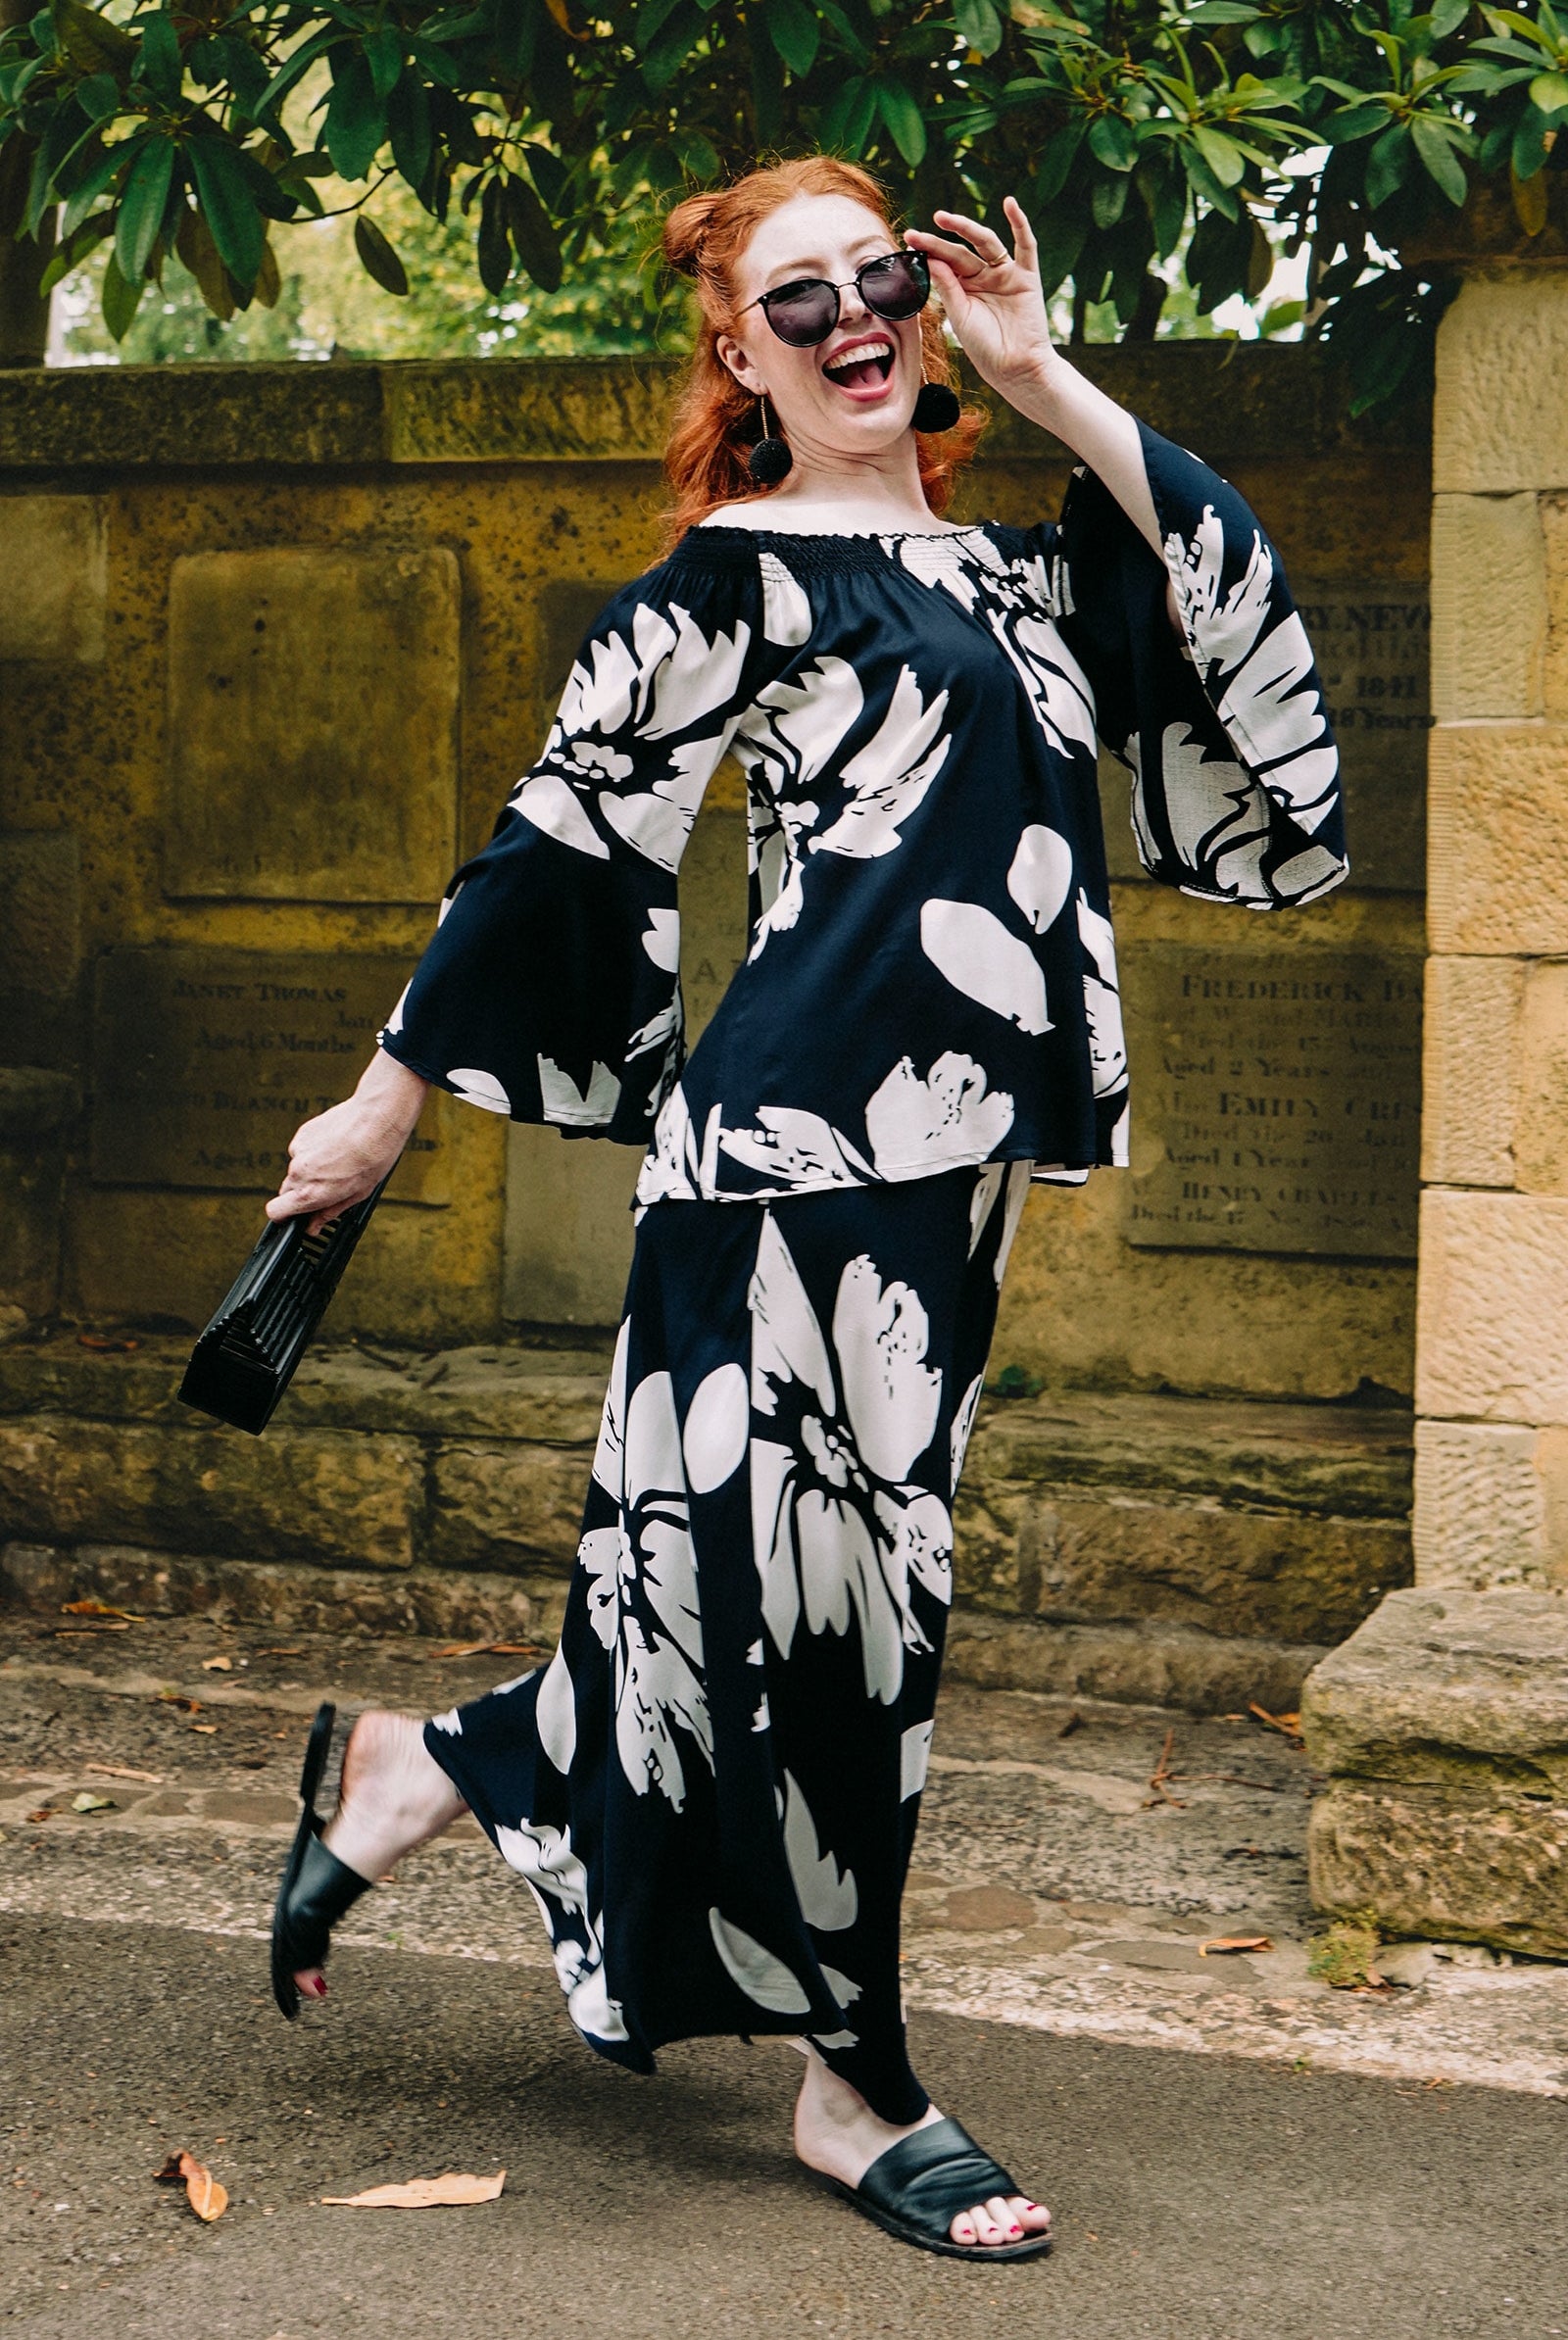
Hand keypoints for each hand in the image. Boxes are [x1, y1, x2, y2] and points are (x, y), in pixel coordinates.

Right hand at [266, 1051, 428, 1234]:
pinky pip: (303, 1151)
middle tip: (329, 1187)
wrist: (376, 1118)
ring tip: (339, 1163)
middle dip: (303, 1193)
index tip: (294, 1216)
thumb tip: (313, 1227)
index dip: (284, 1216)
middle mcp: (298, 1173)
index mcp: (310, 1193)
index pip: (275, 1212)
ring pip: (297, 1169)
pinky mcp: (302, 1134)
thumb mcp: (358, 1194)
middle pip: (287, 1191)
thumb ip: (330, 1212)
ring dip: (312, 1171)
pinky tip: (336, 1147)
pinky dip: (314, 1152)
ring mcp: (298, 1152)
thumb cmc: (374, 1155)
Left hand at [905, 196, 1058, 403]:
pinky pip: (1025, 245)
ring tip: (943, 218)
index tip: (908, 240)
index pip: (945, 263)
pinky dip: (1019, 223)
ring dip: (966, 228)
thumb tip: (932, 259)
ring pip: (985, 243)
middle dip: (939, 241)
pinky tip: (1010, 203)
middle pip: (960, 252)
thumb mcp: (960, 316)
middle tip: (918, 231)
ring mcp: (1005, 274)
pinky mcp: (1027, 276)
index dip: (928, 252)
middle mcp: (984, 277)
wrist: (1016, 369)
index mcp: (965, 289)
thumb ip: (948, 287)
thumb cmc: (986, 348)